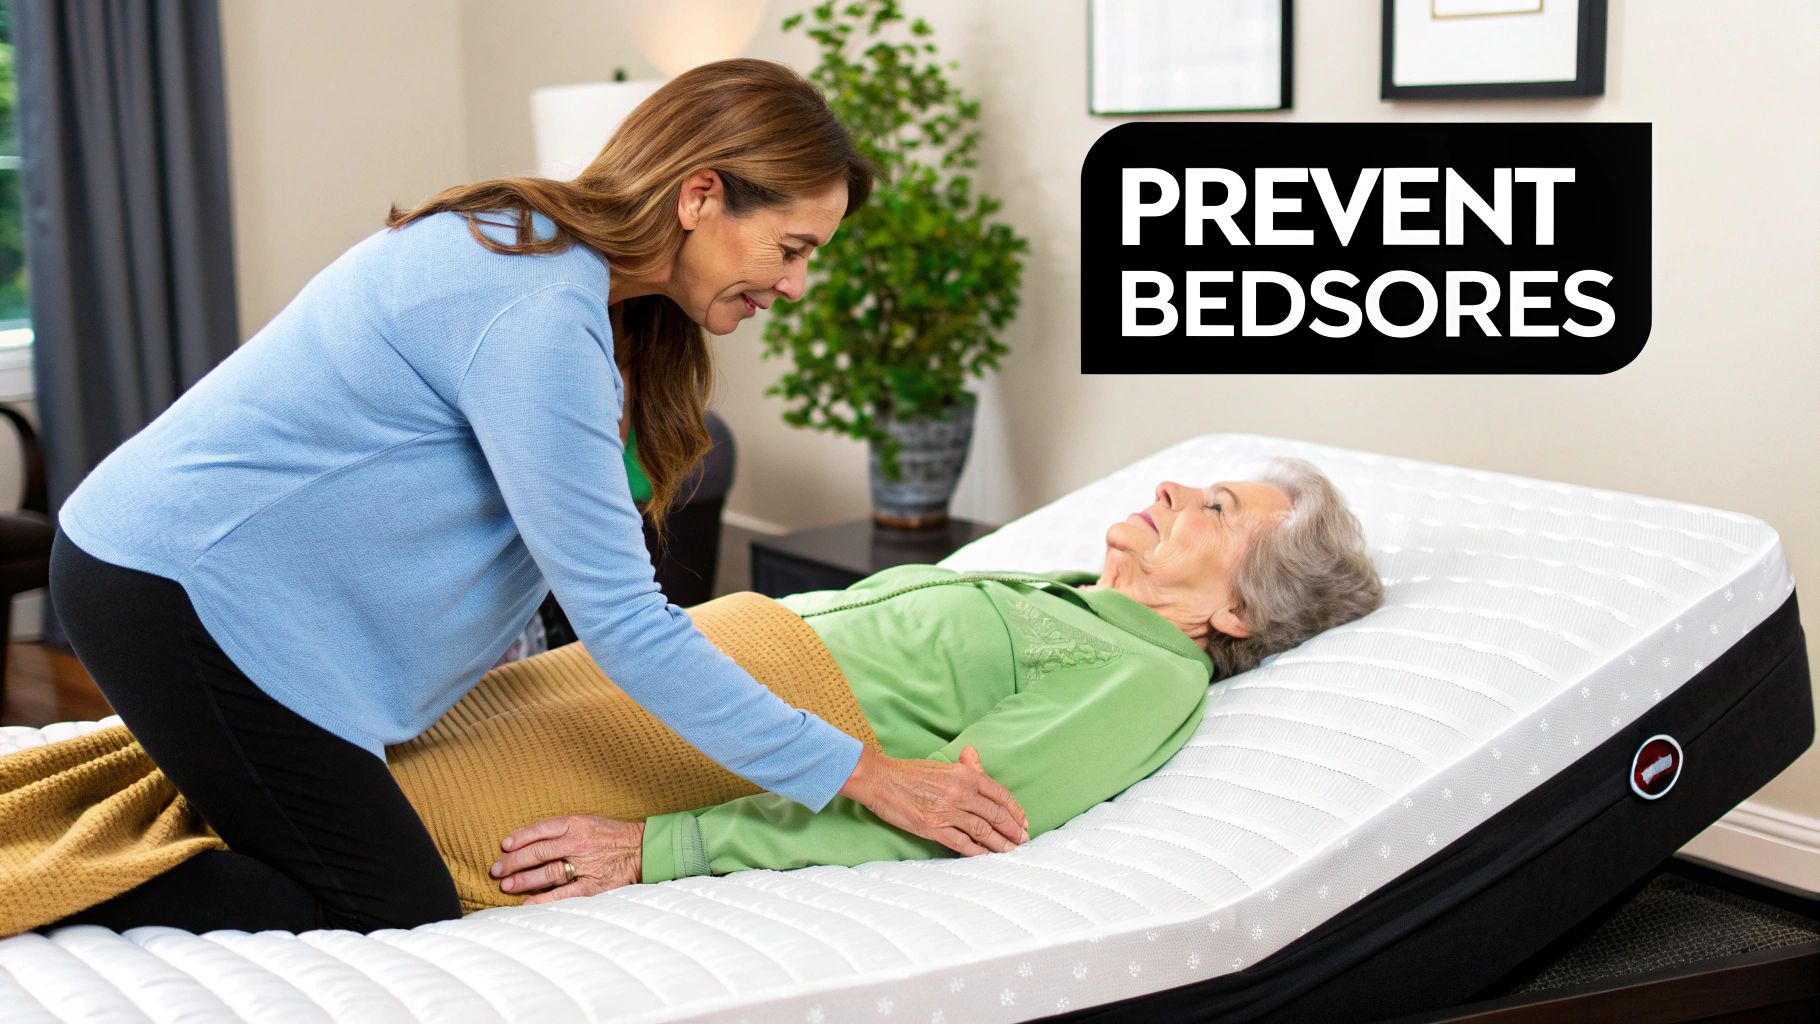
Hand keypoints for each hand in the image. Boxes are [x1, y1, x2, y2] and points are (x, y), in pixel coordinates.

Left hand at [490, 814, 644, 903]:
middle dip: (513, 862)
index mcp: (575, 824)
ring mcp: (585, 865)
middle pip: (538, 852)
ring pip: (547, 873)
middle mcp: (578, 843)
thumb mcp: (587, 822)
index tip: (503, 846)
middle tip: (496, 870)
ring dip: (524, 880)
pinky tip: (528, 903)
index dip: (519, 838)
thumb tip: (531, 842)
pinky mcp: (593, 885)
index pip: (540, 830)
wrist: (641, 849)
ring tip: (506, 886)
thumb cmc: (610, 836)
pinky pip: (564, 894)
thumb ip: (562, 830)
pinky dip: (544, 899)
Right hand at [839, 744, 1029, 856]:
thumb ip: (963, 766)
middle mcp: (961, 792)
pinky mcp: (934, 828)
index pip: (1000, 794)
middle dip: (1013, 830)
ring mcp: (947, 811)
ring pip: (983, 831)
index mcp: (965, 775)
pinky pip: (962, 843)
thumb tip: (974, 756)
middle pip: (996, 814)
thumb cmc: (910, 772)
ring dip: (1000, 843)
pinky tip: (985, 857)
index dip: (1015, 810)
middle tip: (1022, 841)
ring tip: (1010, 852)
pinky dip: (976, 851)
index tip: (1023, 822)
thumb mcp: (942, 766)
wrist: (880, 779)